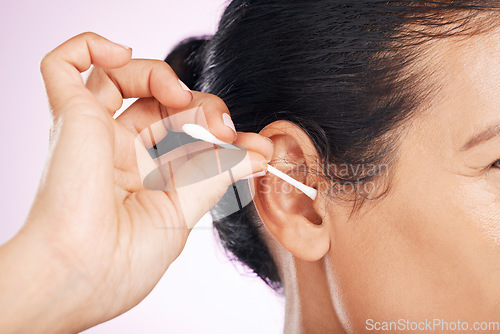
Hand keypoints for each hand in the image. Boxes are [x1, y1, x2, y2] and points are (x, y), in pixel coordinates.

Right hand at [0, 32, 271, 332]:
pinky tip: (122, 55)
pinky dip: (89, 48)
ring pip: (121, 78)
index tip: (255, 146)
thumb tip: (256, 154)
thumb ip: (218, 174)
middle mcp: (119, 152)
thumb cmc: (125, 262)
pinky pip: (62, 67)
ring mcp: (92, 132)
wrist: (81, 276)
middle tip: (224, 128)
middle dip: (202, 107)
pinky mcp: (68, 118)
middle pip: (161, 104)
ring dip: (161, 76)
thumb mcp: (185, 212)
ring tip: (183, 98)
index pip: (185, 134)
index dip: (220, 132)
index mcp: (144, 178)